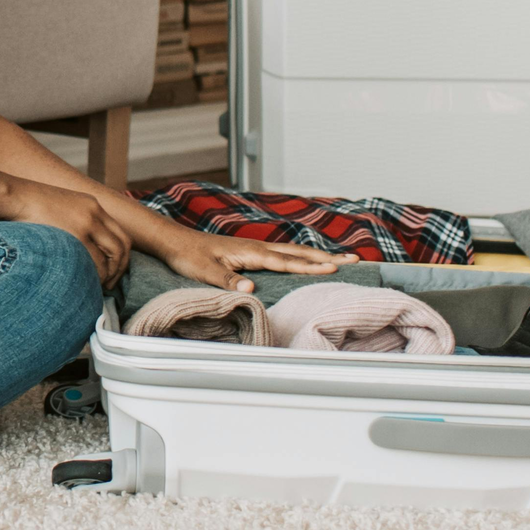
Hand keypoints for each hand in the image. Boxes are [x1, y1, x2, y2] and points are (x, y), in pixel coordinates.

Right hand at [0, 173, 137, 283]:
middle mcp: (93, 213)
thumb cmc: (27, 205)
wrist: (11, 196)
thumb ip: (75, 222)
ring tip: (95, 287)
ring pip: (110, 258)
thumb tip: (82, 248)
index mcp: (92, 205)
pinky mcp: (74, 236)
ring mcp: (85, 224)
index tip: (113, 271)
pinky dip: (93, 277)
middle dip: (119, 270)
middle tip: (109, 284)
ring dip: (105, 276)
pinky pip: (94, 263)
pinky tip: (84, 284)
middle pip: (121, 247)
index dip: (121, 257)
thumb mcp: (59, 207)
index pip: (120, 234)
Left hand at [147, 226, 349, 293]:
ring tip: (342, 259)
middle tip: (355, 260)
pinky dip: (302, 257)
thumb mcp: (203, 271)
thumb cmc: (188, 256)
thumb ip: (227, 280)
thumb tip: (249, 289)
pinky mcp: (251, 251)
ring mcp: (256, 248)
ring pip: (294, 252)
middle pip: (299, 253)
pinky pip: (284, 254)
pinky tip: (308, 261)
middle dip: (327, 257)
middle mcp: (258, 247)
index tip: (334, 269)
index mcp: (251, 252)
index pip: (287, 262)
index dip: (311, 267)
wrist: (174, 241)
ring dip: (318, 256)